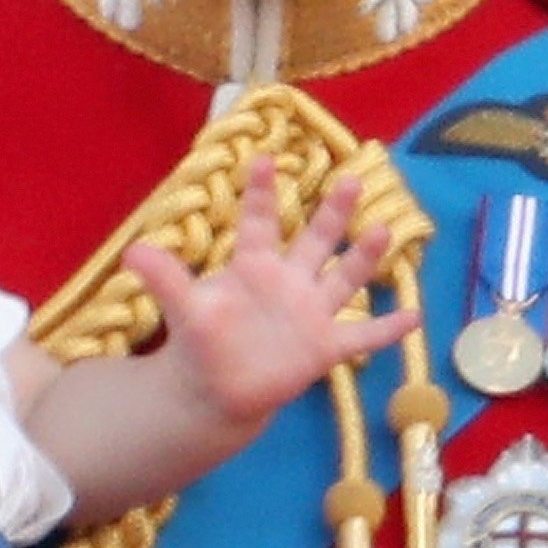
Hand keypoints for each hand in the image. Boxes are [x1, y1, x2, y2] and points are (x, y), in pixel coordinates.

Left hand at [126, 162, 415, 428]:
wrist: (220, 390)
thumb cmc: (204, 341)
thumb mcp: (185, 309)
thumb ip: (166, 279)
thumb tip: (133, 251)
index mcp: (255, 265)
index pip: (260, 222)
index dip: (261, 192)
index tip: (265, 157)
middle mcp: (290, 281)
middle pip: (314, 240)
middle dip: (332, 212)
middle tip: (351, 178)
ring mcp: (312, 312)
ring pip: (343, 280)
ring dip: (363, 258)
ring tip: (384, 231)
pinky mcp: (325, 347)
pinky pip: (362, 337)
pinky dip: (387, 330)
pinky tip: (414, 317)